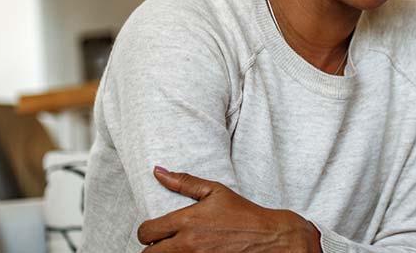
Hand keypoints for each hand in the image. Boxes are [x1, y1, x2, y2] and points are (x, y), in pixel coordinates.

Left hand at [137, 166, 321, 252]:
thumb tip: (157, 171)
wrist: (269, 238)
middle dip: (152, 249)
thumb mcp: (215, 191)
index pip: (146, 232)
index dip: (146, 232)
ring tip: (176, 249)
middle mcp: (189, 244)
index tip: (155, 231)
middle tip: (163, 244)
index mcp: (187, 221)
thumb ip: (184, 182)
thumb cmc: (243, 214)